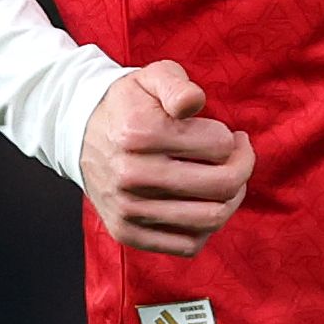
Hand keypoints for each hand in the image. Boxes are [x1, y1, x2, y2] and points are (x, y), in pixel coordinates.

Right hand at [79, 60, 254, 258]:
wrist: (80, 134)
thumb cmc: (128, 105)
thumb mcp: (151, 78)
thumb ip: (176, 84)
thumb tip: (194, 101)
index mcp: (141, 132)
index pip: (218, 144)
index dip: (232, 138)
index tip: (230, 134)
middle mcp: (133, 174)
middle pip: (221, 185)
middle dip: (243, 167)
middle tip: (240, 156)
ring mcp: (129, 208)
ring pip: (211, 218)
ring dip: (232, 199)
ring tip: (227, 180)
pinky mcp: (128, 232)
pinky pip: (188, 244)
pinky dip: (207, 228)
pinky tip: (203, 205)